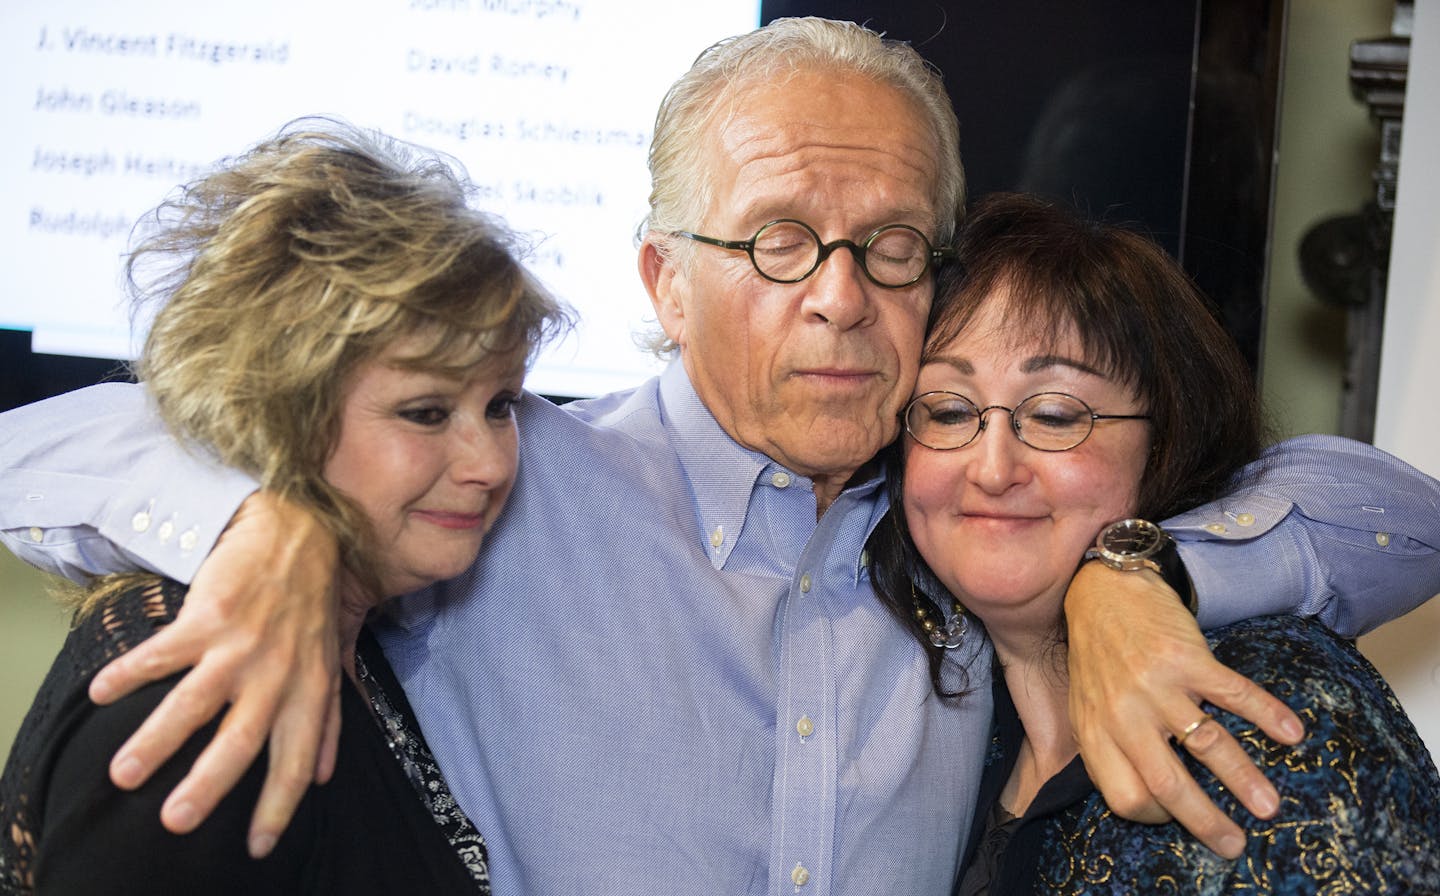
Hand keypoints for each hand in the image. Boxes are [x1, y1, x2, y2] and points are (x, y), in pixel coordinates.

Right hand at [88, 491, 341, 857]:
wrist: (298, 534)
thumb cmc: (312, 608)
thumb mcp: (330, 664)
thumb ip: (326, 721)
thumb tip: (321, 776)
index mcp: (307, 691)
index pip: (295, 761)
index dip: (280, 806)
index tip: (258, 847)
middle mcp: (275, 674)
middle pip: (241, 741)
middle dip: (208, 785)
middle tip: (176, 822)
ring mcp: (241, 645)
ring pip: (194, 702)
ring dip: (157, 740)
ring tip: (124, 775)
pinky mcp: (209, 615)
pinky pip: (163, 651)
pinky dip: (131, 672)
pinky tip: (101, 692)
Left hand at [1063, 561, 1304, 857]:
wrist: (1102, 590)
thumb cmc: (1097, 656)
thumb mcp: (1085, 707)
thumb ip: (1106, 747)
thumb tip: (1141, 800)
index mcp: (1095, 732)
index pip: (1124, 796)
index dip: (1155, 816)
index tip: (1179, 819)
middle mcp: (1122, 713)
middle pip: (1167, 783)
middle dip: (1206, 820)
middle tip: (1235, 845)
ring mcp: (1155, 685)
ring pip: (1205, 744)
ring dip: (1243, 779)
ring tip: (1269, 807)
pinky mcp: (1185, 657)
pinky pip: (1233, 694)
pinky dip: (1266, 715)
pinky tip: (1292, 734)